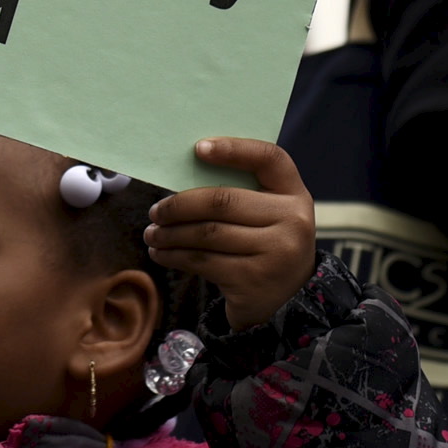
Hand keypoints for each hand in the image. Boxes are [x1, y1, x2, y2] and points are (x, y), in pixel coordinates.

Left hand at [147, 138, 319, 330]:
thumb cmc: (267, 243)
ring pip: (207, 234)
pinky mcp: (252, 280)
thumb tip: (182, 176)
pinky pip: (203, 261)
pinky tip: (161, 253)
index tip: (197, 148)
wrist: (289, 299)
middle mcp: (292, 221)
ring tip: (152, 234)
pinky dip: (175, 256)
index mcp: (295, 194)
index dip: (233, 149)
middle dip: (179, 206)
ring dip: (170, 233)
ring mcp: (275, 253)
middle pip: (223, 201)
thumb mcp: (270, 214)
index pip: (268, 158)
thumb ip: (243, 193)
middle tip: (155, 211)